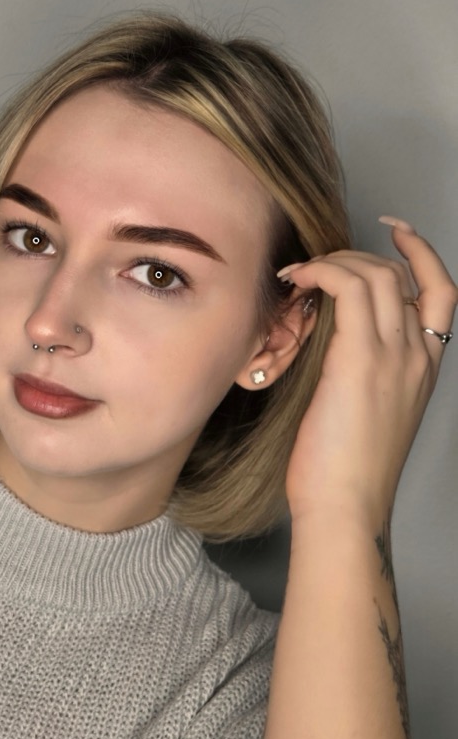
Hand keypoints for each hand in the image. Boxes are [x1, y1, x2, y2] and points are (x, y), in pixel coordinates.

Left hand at [279, 217, 456, 526]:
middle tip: (317, 264)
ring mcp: (394, 355)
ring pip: (376, 274)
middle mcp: (418, 355)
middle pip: (401, 274)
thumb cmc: (346, 470)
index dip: (421, 252)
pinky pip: (348, 288)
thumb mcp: (371, 413)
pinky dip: (322, 271)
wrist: (347, 507)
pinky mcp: (360, 360)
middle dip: (356, 255)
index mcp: (425, 367)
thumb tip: (333, 341)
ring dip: (334, 261)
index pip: (441, 291)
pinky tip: (297, 280)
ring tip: (300, 274)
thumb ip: (367, 372)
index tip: (394, 231)